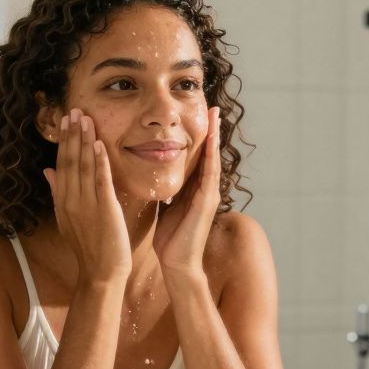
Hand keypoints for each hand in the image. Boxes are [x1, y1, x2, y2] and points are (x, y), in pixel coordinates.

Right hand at [43, 109, 131, 283]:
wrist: (100, 272)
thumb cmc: (89, 247)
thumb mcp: (67, 218)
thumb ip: (57, 192)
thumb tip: (47, 170)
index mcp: (62, 201)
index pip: (61, 165)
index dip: (63, 141)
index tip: (65, 120)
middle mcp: (70, 200)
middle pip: (69, 161)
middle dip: (72, 135)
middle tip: (74, 110)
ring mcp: (86, 204)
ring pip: (83, 167)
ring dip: (84, 141)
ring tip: (85, 119)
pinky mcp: (104, 209)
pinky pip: (100, 181)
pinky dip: (99, 162)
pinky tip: (99, 144)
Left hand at [154, 107, 220, 278]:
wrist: (177, 263)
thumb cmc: (170, 239)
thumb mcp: (166, 207)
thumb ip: (166, 191)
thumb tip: (154, 176)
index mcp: (193, 189)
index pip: (196, 156)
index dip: (198, 136)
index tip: (195, 115)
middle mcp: (204, 188)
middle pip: (208, 152)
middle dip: (211, 129)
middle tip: (212, 105)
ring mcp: (208, 194)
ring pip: (212, 158)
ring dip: (214, 136)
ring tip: (215, 114)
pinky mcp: (207, 202)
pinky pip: (209, 173)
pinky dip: (211, 155)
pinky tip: (211, 140)